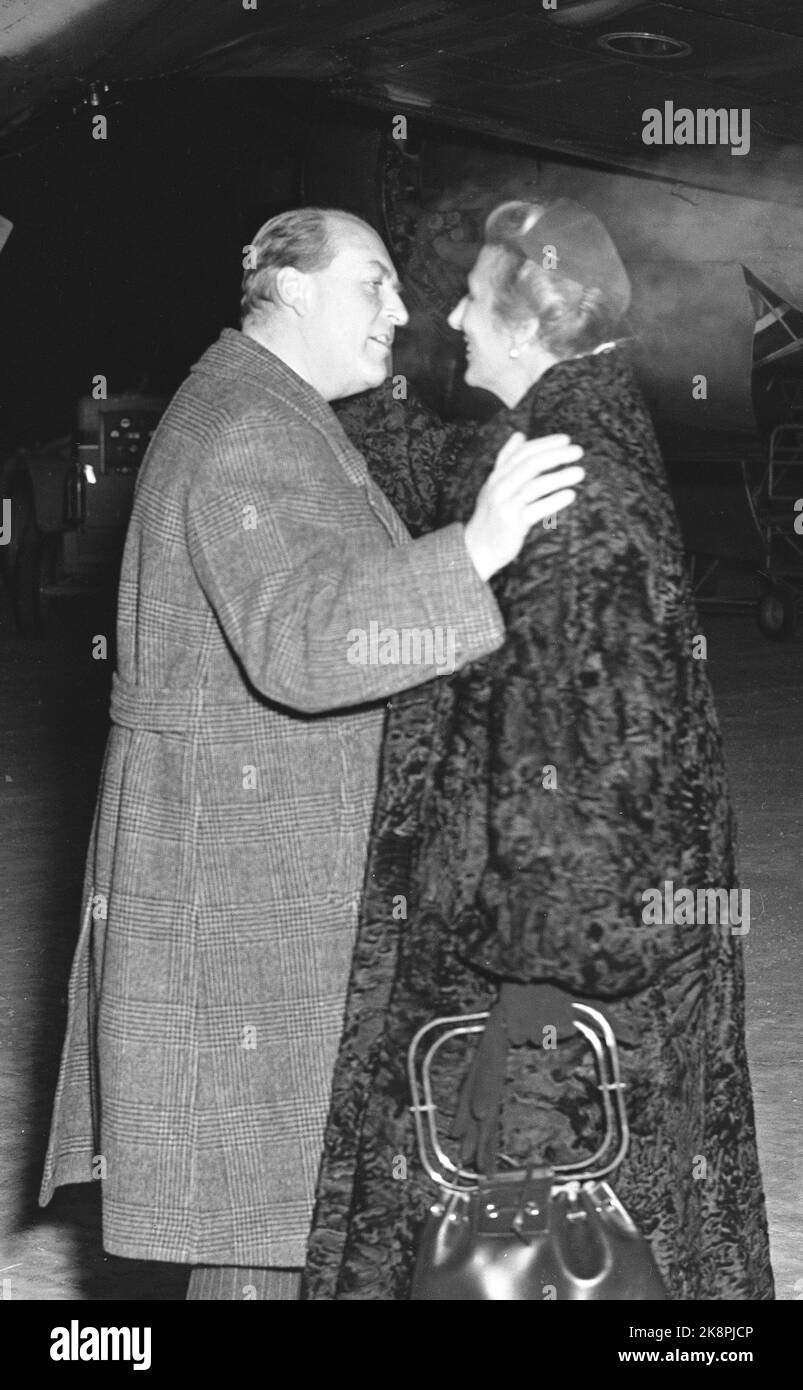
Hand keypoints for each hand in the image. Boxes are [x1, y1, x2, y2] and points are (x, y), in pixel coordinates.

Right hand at [463, 432, 583, 580]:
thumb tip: (519, 434)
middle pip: (530, 465)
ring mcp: (505, 505)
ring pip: (534, 486)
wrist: (478, 548)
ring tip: (579, 472)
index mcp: (497, 475)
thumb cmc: (492, 514)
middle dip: (555, 456)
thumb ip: (507, 459)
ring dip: (559, 477)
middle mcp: (499, 487)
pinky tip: (570, 495)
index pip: (522, 453)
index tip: (566, 439)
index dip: (544, 444)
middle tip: (578, 451)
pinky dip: (553, 501)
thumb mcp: (495, 483)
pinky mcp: (512, 524)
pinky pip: (535, 510)